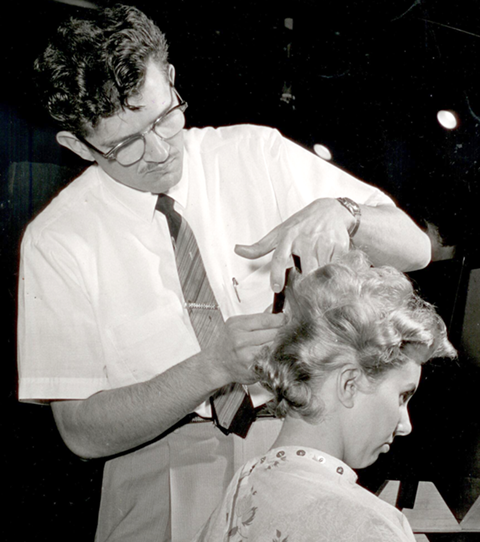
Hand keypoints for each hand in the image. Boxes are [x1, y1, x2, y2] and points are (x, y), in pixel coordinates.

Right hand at [208, 312, 284, 384]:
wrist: (217, 362)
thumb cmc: (228, 342)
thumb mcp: (238, 324)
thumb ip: (257, 317)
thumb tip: (274, 308)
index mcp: (238, 326)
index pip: (266, 320)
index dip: (280, 318)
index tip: (285, 318)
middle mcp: (241, 340)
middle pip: (273, 333)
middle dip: (282, 331)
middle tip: (285, 330)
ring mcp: (247, 355)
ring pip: (275, 346)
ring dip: (280, 344)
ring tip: (279, 342)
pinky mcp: (253, 368)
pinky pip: (272, 358)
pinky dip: (275, 355)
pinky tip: (273, 353)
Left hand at [235, 198, 352, 291]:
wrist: (332, 211)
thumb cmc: (302, 224)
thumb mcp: (279, 232)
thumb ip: (260, 247)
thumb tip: (238, 250)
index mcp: (288, 237)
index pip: (279, 257)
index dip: (277, 274)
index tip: (276, 288)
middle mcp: (305, 239)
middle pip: (305, 269)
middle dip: (305, 281)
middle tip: (304, 289)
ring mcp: (323, 242)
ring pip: (320, 270)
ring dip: (319, 278)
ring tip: (317, 279)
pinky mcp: (339, 246)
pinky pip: (335, 266)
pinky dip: (333, 272)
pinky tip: (330, 270)